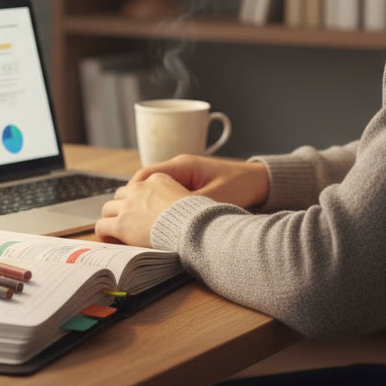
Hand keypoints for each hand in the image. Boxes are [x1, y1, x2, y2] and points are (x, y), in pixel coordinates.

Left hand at [95, 173, 190, 247]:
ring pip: (108, 208)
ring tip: (116, 232)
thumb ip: (179, 197)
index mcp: (157, 179)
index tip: (143, 212)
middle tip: (128, 222)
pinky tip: (109, 240)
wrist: (191, 226)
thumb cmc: (197, 217)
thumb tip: (177, 209)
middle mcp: (139, 188)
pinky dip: (103, 233)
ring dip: (112, 218)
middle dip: (122, 207)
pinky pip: (102, 226)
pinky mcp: (121, 224)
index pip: (140, 187)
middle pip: (121, 195)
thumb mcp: (191, 197)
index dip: (139, 200)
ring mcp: (128, 206)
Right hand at [132, 155, 268, 208]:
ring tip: (137, 220)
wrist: (260, 180)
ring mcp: (184, 174)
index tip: (125, 208)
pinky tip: (157, 218)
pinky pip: (166, 191)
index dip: (133, 190)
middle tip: (126, 217)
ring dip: (146, 200)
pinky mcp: (190, 183)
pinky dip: (159, 203)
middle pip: (146, 179)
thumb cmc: (240, 185)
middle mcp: (180, 167)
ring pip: (155, 186)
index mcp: (183, 165)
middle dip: (135, 197)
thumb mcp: (215, 198)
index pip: (147, 173)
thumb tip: (167, 218)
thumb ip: (191, 205)